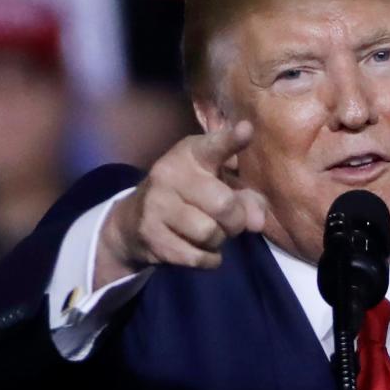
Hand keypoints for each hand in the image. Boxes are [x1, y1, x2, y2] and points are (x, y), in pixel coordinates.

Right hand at [94, 121, 266, 289]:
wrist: (133, 222)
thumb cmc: (188, 196)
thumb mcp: (216, 186)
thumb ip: (246, 198)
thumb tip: (256, 223)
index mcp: (191, 154)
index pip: (214, 146)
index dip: (231, 140)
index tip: (246, 130)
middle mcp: (170, 174)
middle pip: (224, 205)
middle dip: (236, 220)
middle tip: (229, 221)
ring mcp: (157, 205)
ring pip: (210, 233)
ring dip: (219, 240)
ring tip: (210, 233)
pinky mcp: (152, 236)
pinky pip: (197, 257)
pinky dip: (208, 259)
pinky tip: (200, 249)